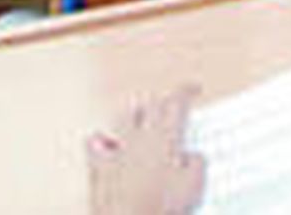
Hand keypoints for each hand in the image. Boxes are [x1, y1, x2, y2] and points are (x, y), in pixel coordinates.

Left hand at [87, 88, 205, 214]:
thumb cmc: (161, 209)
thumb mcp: (194, 187)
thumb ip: (197, 164)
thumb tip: (193, 155)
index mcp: (165, 138)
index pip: (176, 102)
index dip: (186, 91)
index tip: (193, 89)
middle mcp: (140, 138)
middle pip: (151, 104)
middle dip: (163, 101)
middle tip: (172, 106)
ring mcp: (117, 151)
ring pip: (123, 116)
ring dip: (135, 113)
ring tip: (142, 116)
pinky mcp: (99, 168)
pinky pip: (94, 144)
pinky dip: (100, 139)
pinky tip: (103, 141)